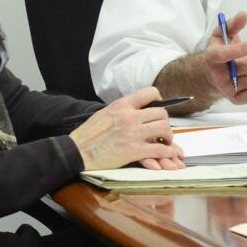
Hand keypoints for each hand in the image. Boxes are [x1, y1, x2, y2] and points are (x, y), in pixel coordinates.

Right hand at [70, 87, 184, 170]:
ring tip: (165, 141)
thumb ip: (122, 110)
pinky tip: (169, 154)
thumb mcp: (104, 113)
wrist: (78, 151)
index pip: (150, 93)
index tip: (159, 107)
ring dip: (168, 136)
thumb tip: (136, 110)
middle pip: (161, 113)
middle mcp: (129, 116)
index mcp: (121, 105)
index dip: (159, 100)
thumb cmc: (88, 135)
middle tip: (162, 130)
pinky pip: (161, 150)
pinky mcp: (134, 150)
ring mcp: (133, 133)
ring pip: (164, 129)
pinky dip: (169, 152)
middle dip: (165, 122)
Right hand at [201, 11, 246, 103]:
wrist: (211, 75)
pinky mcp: (235, 98)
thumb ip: (232, 25)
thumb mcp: (221, 35)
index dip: (236, 51)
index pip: (221, 55)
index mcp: (212, 57)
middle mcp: (218, 75)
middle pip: (242, 69)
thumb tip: (243, 15)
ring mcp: (226, 88)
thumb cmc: (219, 52)